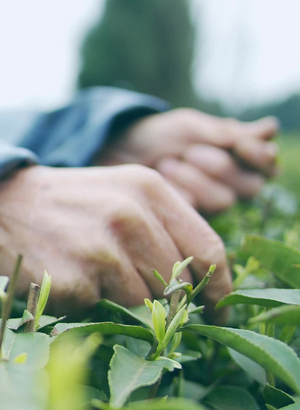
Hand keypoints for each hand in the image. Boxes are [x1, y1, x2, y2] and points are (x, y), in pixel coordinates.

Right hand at [0, 165, 230, 317]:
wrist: (10, 203)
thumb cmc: (76, 203)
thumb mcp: (126, 194)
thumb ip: (167, 228)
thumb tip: (200, 282)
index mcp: (151, 189)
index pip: (208, 247)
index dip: (220, 285)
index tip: (220, 309)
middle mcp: (132, 214)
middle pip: (180, 283)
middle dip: (171, 302)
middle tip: (151, 301)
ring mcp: (103, 246)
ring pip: (145, 302)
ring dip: (125, 299)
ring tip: (97, 271)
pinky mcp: (76, 277)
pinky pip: (104, 309)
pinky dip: (93, 301)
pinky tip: (74, 276)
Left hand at [96, 109, 278, 212]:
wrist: (117, 151)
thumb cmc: (157, 135)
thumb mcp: (190, 127)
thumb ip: (227, 134)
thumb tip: (271, 128)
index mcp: (234, 154)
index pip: (266, 163)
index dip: (258, 157)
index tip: (239, 146)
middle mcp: (227, 181)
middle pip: (250, 186)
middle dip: (219, 168)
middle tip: (190, 152)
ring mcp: (207, 201)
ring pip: (223, 200)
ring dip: (193, 178)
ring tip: (167, 164)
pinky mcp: (187, 220)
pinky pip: (195, 211)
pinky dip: (177, 191)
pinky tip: (160, 179)